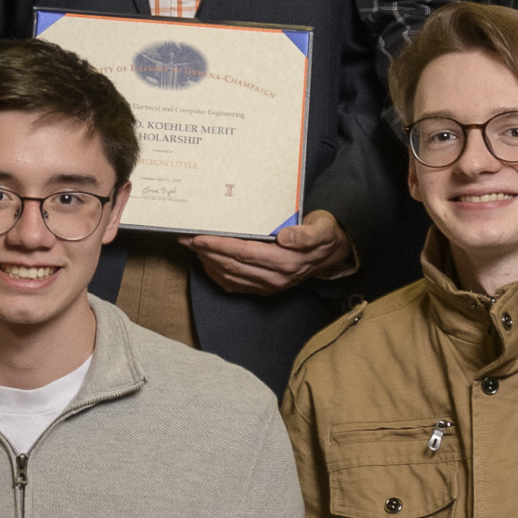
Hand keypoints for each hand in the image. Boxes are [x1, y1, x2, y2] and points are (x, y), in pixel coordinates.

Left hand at [187, 210, 350, 297]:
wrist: (332, 254)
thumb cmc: (323, 234)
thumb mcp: (322, 229)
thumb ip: (306, 234)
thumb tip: (285, 237)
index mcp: (286, 261)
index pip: (244, 253)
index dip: (219, 245)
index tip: (199, 237)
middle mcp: (275, 277)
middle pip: (231, 265)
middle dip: (206, 252)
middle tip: (185, 238)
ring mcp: (269, 286)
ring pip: (230, 276)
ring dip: (208, 262)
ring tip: (192, 247)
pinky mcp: (265, 289)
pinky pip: (235, 285)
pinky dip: (217, 275)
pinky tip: (208, 263)